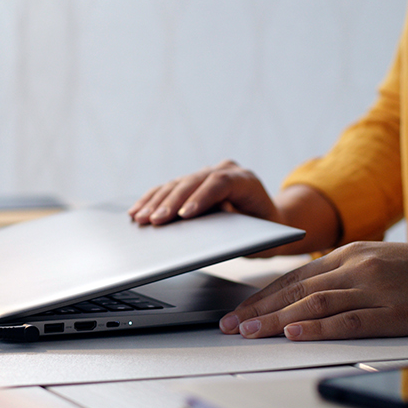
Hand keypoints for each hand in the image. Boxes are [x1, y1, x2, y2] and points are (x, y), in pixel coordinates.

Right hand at [129, 160, 342, 255]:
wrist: (269, 221)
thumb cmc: (266, 233)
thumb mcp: (259, 236)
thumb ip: (238, 232)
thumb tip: (207, 232)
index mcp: (247, 181)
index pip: (220, 183)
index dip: (201, 198)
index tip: (185, 216)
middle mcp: (226, 170)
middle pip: (194, 182)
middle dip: (171, 203)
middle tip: (155, 221)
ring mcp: (208, 173)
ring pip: (177, 183)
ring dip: (156, 202)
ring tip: (140, 218)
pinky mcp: (194, 181)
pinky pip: (169, 187)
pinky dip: (153, 199)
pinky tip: (138, 210)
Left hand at [218, 242, 407, 340]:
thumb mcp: (378, 260)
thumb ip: (343, 273)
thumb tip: (305, 292)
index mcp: (349, 253)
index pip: (293, 277)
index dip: (261, 295)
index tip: (237, 311)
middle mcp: (356, 267)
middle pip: (295, 290)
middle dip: (257, 309)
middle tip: (229, 325)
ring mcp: (375, 290)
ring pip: (314, 304)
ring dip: (275, 320)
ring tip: (249, 332)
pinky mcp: (395, 313)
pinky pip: (349, 321)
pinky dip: (317, 328)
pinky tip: (293, 333)